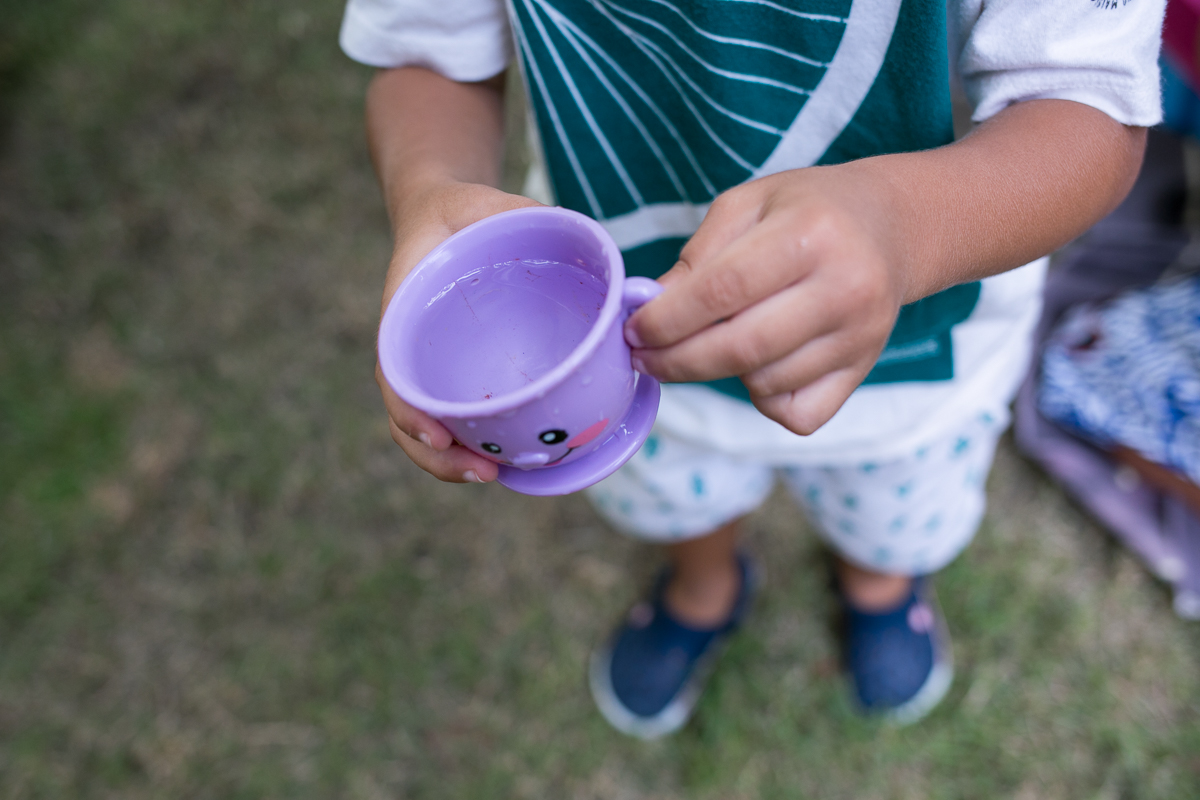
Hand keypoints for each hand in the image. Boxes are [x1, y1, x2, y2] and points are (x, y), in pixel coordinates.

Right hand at [377, 181, 540, 481]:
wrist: (447, 216)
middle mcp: (412, 350)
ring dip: (457, 461)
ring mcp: (433, 366)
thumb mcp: (484, 203)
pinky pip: (460, 415)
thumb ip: (521, 214)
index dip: (411, 412)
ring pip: (434, 427)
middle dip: (440, 457)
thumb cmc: (463, 213)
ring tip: (497, 474)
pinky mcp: (458, 373)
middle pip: (411, 418)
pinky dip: (476, 440)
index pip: (394, 376)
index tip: (438, 435)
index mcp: (403, 315)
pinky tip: (509, 456)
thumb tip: (585, 237)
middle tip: (483, 471)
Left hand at [624, 165, 907, 434]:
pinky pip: (797, 413)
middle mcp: (844, 287)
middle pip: (741, 348)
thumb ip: (698, 256)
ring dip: (721, 373)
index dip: (667, 319)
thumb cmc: (809, 210)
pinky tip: (760, 366)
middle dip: (677, 361)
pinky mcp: (864, 369)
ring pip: (765, 384)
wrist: (893, 226)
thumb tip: (651, 310)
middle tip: (645, 358)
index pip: (723, 290)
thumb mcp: (749, 204)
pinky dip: (765, 399)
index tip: (634, 331)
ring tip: (714, 341)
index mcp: (810, 233)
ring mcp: (860, 335)